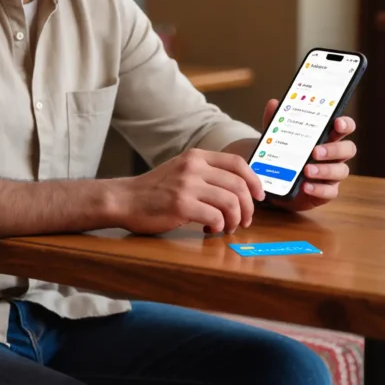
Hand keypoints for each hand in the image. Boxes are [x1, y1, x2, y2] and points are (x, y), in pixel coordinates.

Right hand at [114, 149, 264, 235]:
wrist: (124, 199)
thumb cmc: (155, 189)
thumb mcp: (181, 170)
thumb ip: (206, 173)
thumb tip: (238, 189)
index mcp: (197, 156)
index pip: (237, 162)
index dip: (254, 180)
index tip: (259, 196)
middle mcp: (194, 167)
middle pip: (238, 185)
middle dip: (248, 207)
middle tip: (246, 220)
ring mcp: (187, 185)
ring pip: (230, 202)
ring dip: (236, 219)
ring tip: (228, 227)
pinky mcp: (181, 205)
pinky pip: (215, 217)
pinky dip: (220, 226)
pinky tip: (211, 228)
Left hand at [260, 99, 355, 212]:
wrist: (279, 183)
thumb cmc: (286, 155)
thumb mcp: (279, 137)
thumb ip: (277, 121)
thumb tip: (274, 103)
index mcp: (327, 137)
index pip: (344, 127)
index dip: (345, 124)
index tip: (337, 123)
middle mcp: (335, 155)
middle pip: (348, 149)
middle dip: (334, 149)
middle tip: (315, 151)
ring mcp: (333, 174)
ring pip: (341, 170)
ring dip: (325, 170)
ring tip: (307, 170)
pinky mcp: (327, 192)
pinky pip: (330, 191)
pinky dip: (318, 189)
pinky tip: (306, 186)